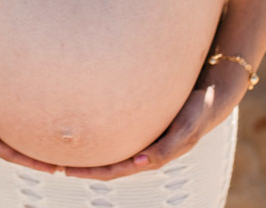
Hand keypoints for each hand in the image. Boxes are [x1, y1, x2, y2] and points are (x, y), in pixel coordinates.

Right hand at [0, 49, 61, 175]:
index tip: (55, 168)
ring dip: (28, 145)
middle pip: (11, 151)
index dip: (32, 161)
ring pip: (8, 139)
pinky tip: (32, 125)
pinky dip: (20, 129)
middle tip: (64, 163)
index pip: (8, 154)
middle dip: (35, 158)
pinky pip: (4, 125)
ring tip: (52, 148)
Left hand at [61, 65, 249, 180]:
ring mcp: (142, 138)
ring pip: (110, 149)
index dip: (90, 172)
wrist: (212, 93)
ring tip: (63, 147)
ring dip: (89, 151)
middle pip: (107, 164)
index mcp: (152, 157)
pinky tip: (86, 125)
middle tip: (53, 162)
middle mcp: (143, 150)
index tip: (66, 170)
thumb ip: (167, 147)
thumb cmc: (198, 111)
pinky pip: (116, 133)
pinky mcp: (141, 123)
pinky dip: (99, 134)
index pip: (114, 171)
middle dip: (82, 165)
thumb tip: (141, 162)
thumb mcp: (186, 129)